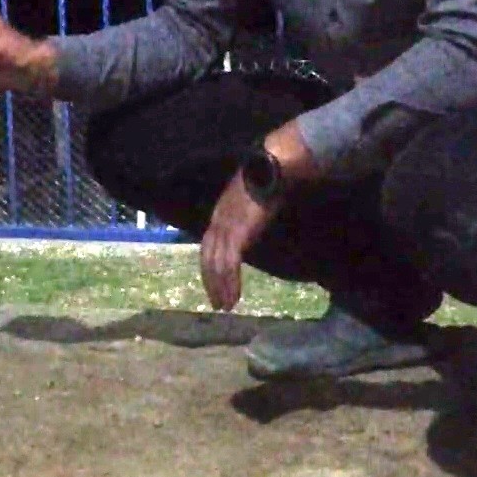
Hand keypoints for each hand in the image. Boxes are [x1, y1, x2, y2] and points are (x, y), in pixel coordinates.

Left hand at [200, 171, 279, 311]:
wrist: (269, 171)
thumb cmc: (264, 182)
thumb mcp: (247, 203)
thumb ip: (243, 217)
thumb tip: (247, 228)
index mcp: (219, 216)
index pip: (207, 248)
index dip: (209, 268)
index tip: (213, 284)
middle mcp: (217, 224)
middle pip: (208, 260)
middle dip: (211, 283)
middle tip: (217, 303)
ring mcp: (225, 229)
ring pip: (217, 267)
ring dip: (221, 288)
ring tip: (226, 306)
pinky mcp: (237, 235)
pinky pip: (230, 265)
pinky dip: (230, 283)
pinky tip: (234, 297)